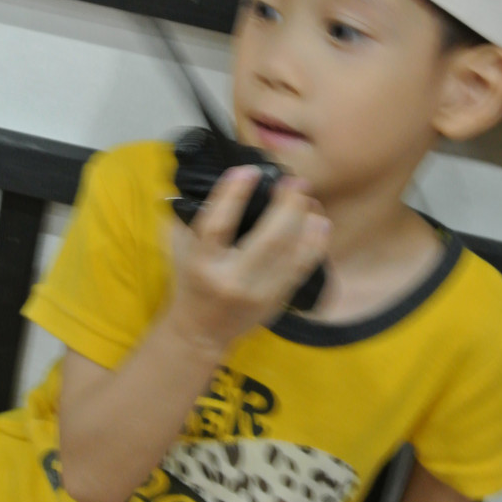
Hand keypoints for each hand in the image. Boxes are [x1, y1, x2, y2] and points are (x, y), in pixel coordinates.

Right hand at [169, 165, 330, 346]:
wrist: (201, 331)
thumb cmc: (191, 279)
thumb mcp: (182, 247)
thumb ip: (195, 215)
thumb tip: (222, 176)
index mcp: (202, 263)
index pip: (218, 225)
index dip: (234, 195)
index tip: (249, 171)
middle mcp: (232, 280)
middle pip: (269, 239)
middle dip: (287, 206)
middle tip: (293, 182)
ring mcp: (259, 293)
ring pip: (292, 253)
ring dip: (305, 220)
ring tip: (307, 197)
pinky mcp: (277, 300)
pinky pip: (303, 268)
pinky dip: (315, 242)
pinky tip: (319, 222)